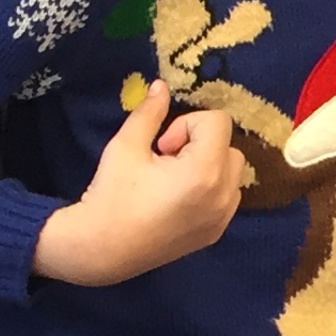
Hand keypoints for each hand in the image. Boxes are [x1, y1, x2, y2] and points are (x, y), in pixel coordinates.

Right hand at [34, 80, 242, 284]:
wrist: (103, 249)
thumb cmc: (111, 195)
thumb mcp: (126, 145)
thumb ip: (149, 112)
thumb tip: (160, 86)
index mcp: (204, 172)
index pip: (218, 122)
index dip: (187, 125)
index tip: (162, 146)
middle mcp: (222, 196)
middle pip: (229, 145)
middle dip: (200, 144)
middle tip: (166, 161)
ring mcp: (222, 218)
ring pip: (232, 170)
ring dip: (208, 164)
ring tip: (173, 179)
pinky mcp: (216, 232)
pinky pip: (228, 196)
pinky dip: (211, 187)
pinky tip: (178, 198)